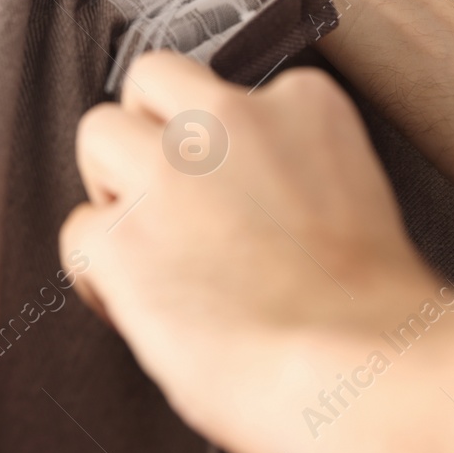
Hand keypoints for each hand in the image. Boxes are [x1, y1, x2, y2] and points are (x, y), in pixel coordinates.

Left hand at [60, 52, 442, 452]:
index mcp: (303, 105)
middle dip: (148, 133)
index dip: (217, 147)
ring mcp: (167, 171)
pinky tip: (137, 308)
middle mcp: (228, 119)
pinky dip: (98, 274)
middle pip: (149, 81)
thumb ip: (288, 170)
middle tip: (170, 202)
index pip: (226, 92)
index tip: (232, 197)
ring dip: (113, 187)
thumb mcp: (350, 195)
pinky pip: (78, 234)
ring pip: (97, 133)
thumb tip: (246, 203)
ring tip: (149, 247)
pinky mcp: (120, 235)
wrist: (369, 371)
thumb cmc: (375, 315)